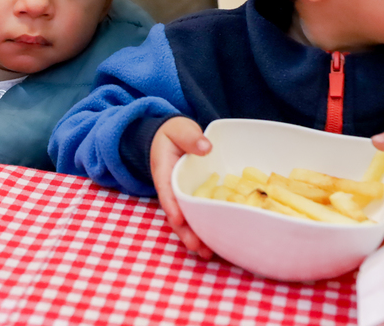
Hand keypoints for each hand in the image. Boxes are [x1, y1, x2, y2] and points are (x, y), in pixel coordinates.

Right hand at [151, 117, 212, 257]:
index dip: (172, 206)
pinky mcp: (194, 200)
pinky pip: (199, 216)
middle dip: (185, 232)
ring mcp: (182, 196)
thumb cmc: (174, 133)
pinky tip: (218, 244)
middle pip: (176, 213)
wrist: (173, 138)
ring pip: (187, 220)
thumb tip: (205, 147)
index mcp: (164, 171)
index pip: (166, 191)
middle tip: (197, 247)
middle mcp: (172, 189)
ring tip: (208, 254)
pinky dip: (206, 229)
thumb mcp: (179, 129)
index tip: (177, 219)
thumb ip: (190, 137)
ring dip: (196, 237)